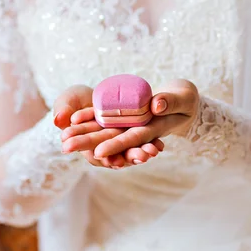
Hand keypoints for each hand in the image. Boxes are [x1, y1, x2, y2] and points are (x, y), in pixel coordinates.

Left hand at [63, 79, 199, 163]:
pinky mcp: (122, 115)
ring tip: (63, 140)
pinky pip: (103, 119)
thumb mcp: (184, 97)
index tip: (97, 153)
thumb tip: (156, 106)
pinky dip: (88, 119)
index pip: (132, 139)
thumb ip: (171, 101)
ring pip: (103, 132)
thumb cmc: (187, 98)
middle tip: (65, 146)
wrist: (184, 98)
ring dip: (83, 136)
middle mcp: (136, 130)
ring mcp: (128, 124)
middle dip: (88, 144)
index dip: (115, 146)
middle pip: (111, 139)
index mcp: (153, 129)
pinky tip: (71, 119)